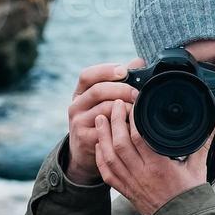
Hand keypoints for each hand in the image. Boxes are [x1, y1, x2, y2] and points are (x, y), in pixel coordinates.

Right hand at [65, 59, 144, 183]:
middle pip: (97, 90)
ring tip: (137, 110)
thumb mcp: (104, 101)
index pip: (87, 75)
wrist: (85, 152)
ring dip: (124, 107)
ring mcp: (78, 122)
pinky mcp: (85, 138)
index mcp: (80, 93)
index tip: (124, 70)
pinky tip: (131, 125)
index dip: (105, 70)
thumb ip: (120, 81)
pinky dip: (122, 125)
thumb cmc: (101, 121)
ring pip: (103, 109)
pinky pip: (107, 129)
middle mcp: (76, 106)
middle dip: (121, 89)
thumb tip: (138, 61)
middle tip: (137, 93)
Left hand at [94, 100, 214, 214]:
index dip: (133, 119)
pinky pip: (107, 173)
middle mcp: (141, 174)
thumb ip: (202, 144)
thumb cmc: (190, 196)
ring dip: (103, 136)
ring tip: (100, 118)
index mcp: (159, 166)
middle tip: (115, 105)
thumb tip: (213, 124)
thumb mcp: (198, 168)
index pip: (140, 137)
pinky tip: (99, 145)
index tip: (132, 105)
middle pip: (120, 143)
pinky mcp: (125, 191)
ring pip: (109, 157)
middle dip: (114, 121)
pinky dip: (100, 158)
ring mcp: (131, 183)